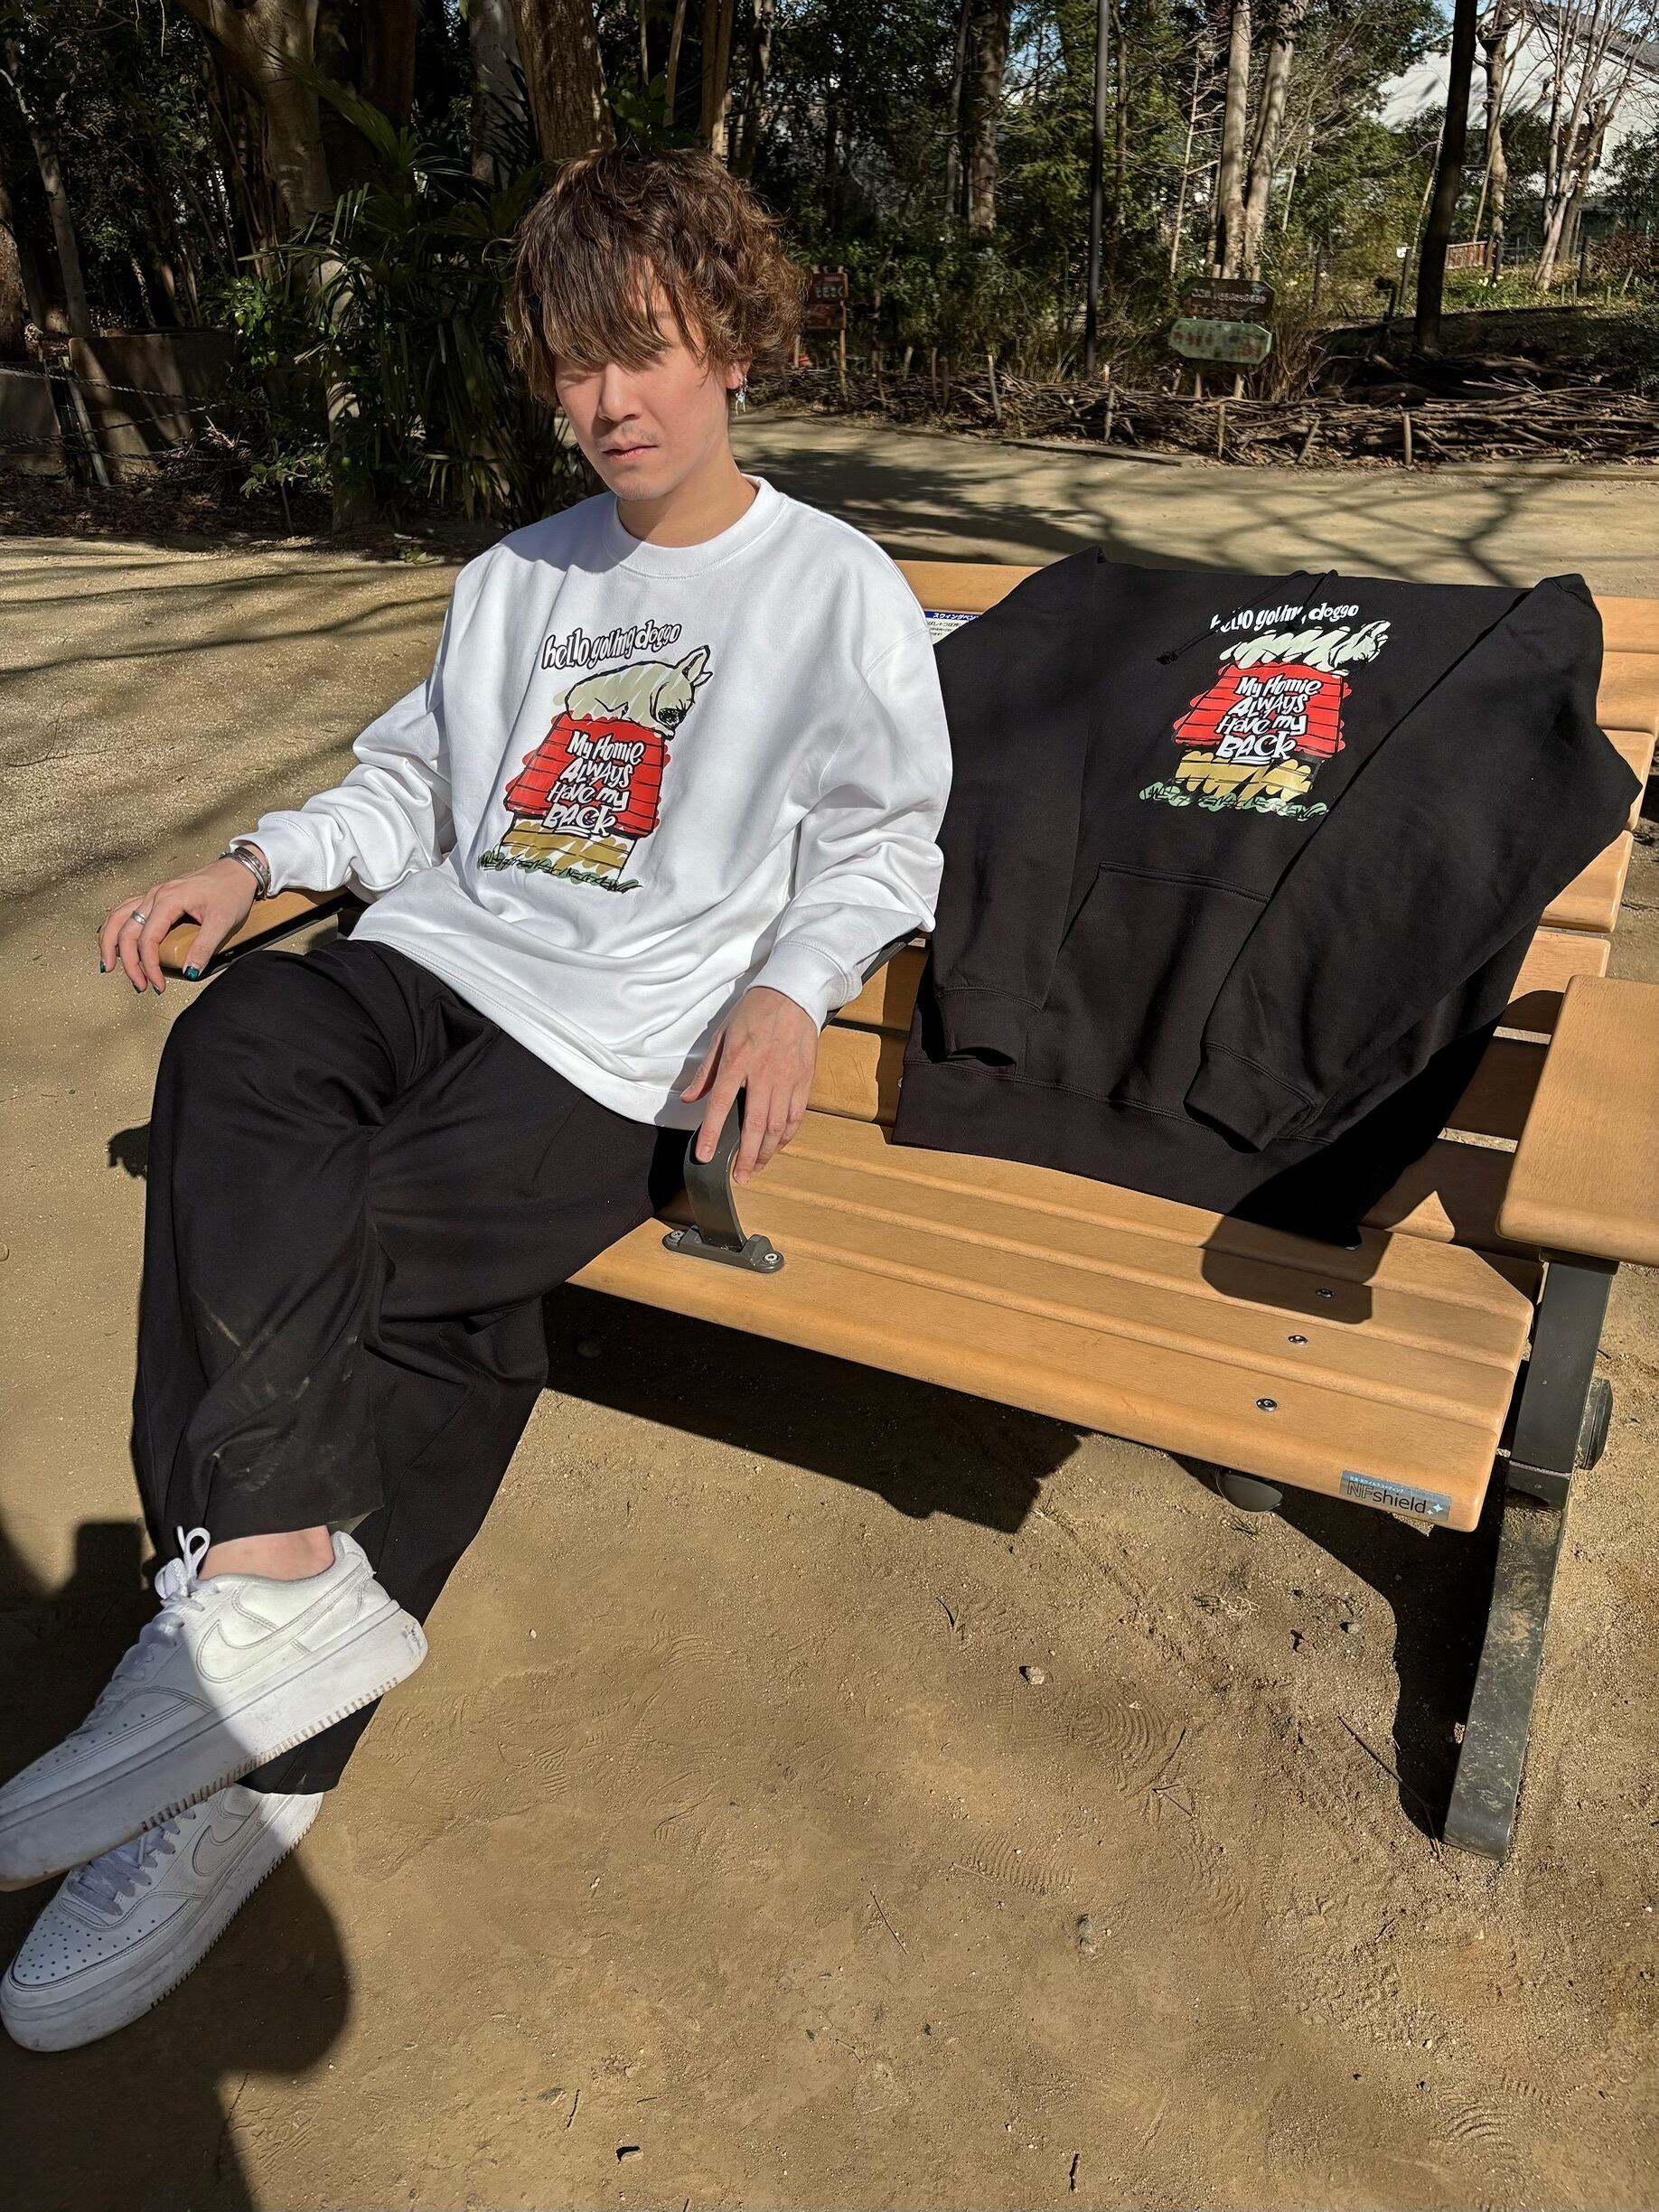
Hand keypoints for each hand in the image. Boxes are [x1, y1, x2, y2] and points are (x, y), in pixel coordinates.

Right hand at [98, 856, 259, 993]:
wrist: (238, 870)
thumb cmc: (231, 891)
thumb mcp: (223, 922)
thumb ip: (204, 948)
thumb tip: (189, 972)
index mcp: (168, 901)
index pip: (147, 940)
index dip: (149, 966)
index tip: (158, 985)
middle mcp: (155, 895)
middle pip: (127, 932)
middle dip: (128, 962)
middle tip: (140, 985)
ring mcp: (153, 894)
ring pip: (119, 918)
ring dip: (110, 943)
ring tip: (109, 966)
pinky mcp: (156, 896)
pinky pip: (126, 910)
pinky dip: (116, 927)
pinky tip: (115, 941)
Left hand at [680, 985, 818, 1183]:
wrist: (792, 995)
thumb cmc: (753, 1013)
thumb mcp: (721, 1036)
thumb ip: (705, 1072)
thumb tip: (687, 1099)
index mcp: (737, 1062)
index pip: (721, 1105)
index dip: (712, 1134)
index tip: (706, 1156)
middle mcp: (763, 1074)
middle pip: (755, 1125)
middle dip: (747, 1157)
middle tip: (740, 1177)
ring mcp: (787, 1079)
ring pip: (778, 1127)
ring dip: (768, 1153)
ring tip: (757, 1168)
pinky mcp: (804, 1081)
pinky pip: (796, 1116)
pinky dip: (786, 1136)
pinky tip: (778, 1147)